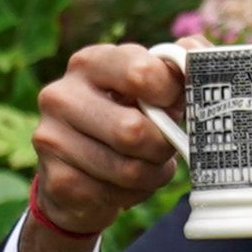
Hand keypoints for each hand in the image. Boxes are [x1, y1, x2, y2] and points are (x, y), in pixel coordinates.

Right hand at [24, 42, 186, 251]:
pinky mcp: (54, 179)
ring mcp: (51, 137)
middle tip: (165, 147)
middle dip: (162, 146)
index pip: (142, 72)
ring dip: (151, 174)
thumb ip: (179, 67)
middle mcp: (61, 95)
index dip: (173, 93)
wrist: (81, 172)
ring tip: (147, 167)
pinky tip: (123, 186)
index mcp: (90, 63)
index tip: (176, 103)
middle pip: (133, 130)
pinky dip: (132, 195)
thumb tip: (200, 56)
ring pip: (128, 169)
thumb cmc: (128, 119)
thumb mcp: (153, 90)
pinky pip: (113, 195)